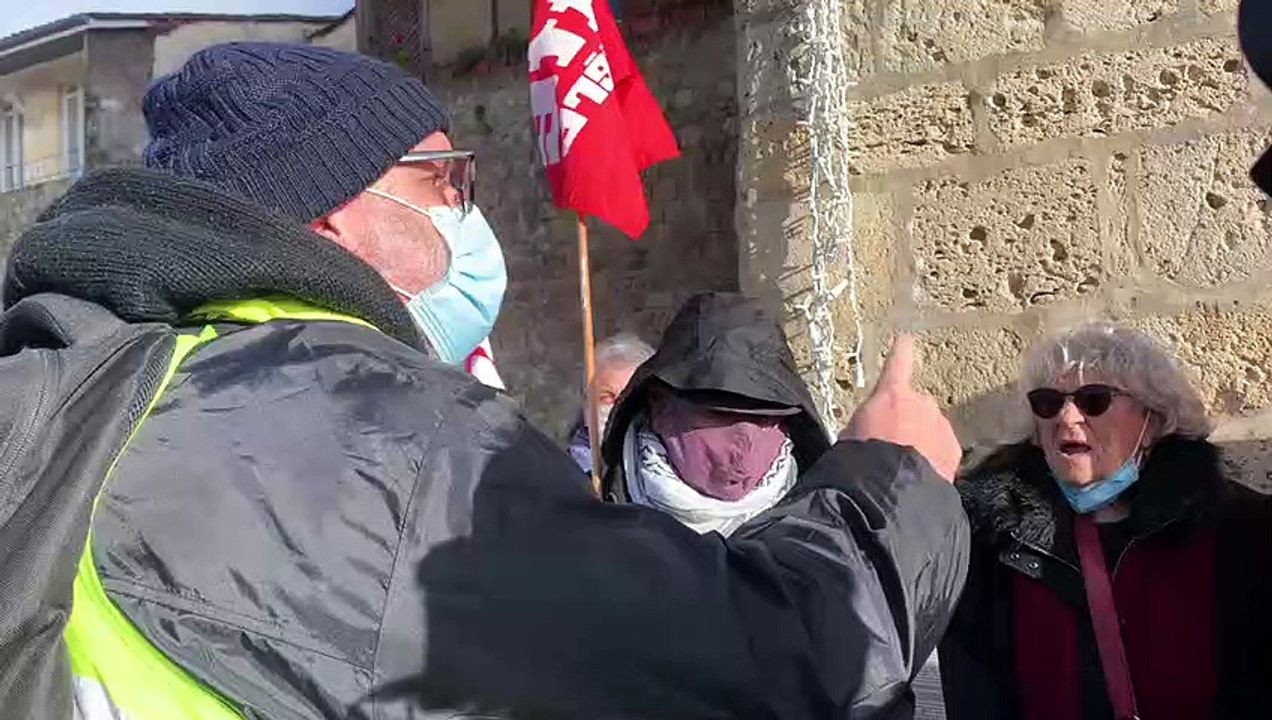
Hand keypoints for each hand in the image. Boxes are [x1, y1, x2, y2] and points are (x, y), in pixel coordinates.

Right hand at [841, 334, 961, 481]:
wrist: (891, 488)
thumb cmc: (862, 459)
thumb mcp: (851, 433)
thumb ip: (868, 421)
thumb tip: (873, 428)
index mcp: (891, 394)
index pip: (898, 361)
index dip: (901, 349)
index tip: (906, 338)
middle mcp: (921, 402)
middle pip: (915, 404)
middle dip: (907, 419)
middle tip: (891, 443)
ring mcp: (940, 425)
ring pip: (930, 427)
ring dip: (920, 439)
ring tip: (904, 464)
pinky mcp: (953, 448)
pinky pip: (942, 448)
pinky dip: (933, 456)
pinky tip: (920, 473)